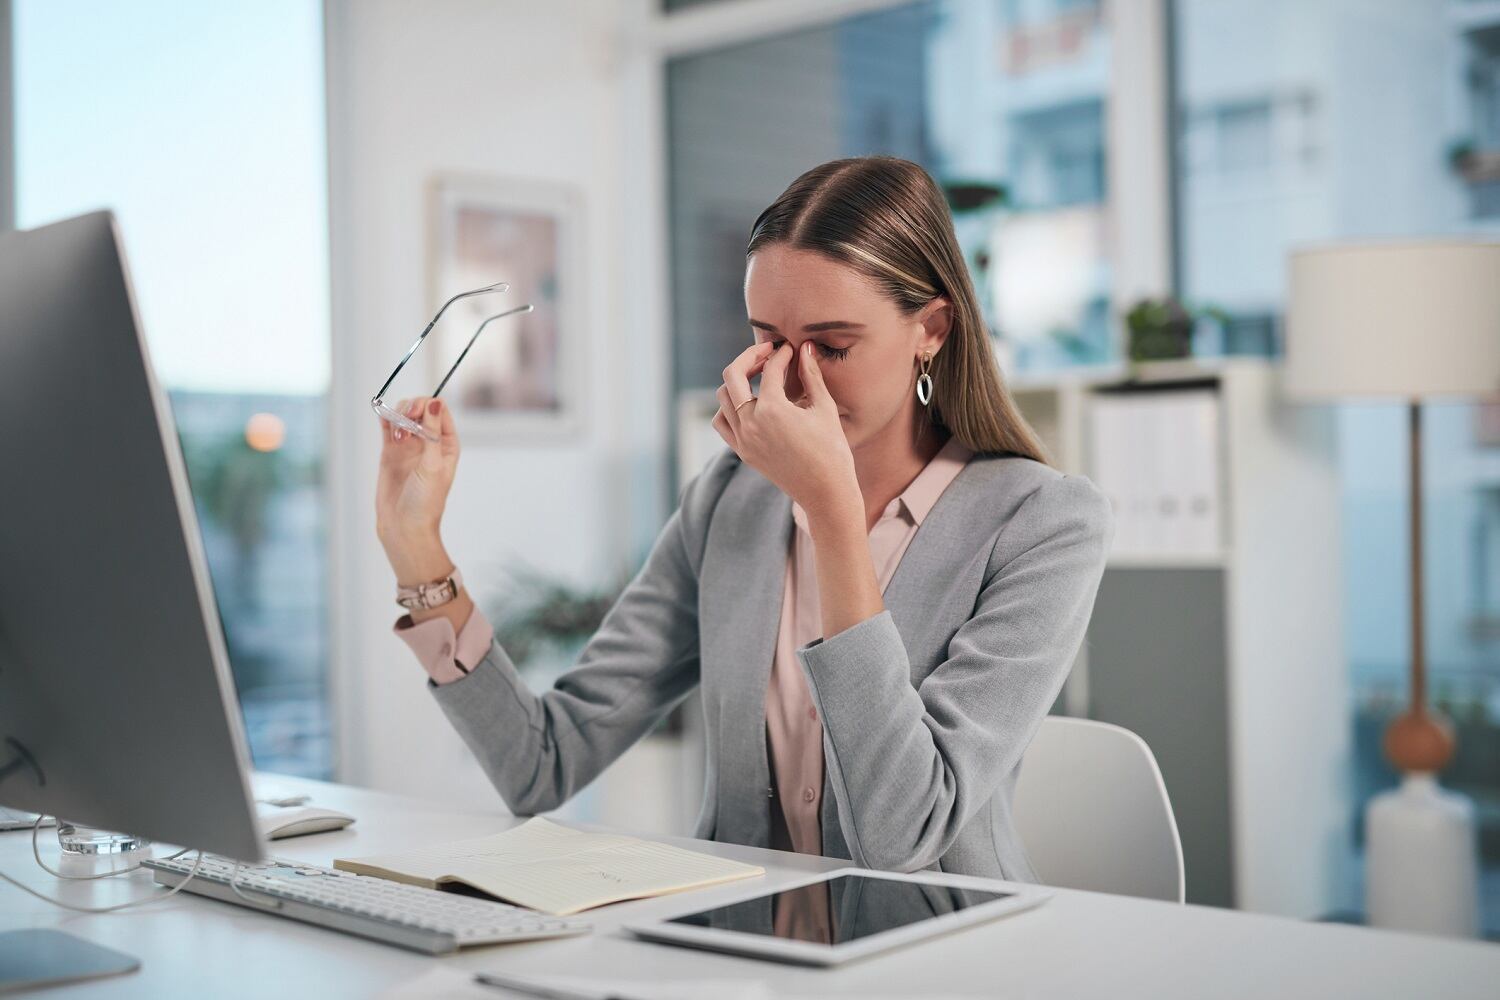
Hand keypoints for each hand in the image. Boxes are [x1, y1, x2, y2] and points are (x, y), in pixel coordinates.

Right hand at [375, 397, 459, 583]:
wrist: (404, 526)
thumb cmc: (425, 502)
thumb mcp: (433, 465)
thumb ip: (432, 433)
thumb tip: (434, 402)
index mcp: (446, 445)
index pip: (440, 410)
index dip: (428, 405)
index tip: (417, 414)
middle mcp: (429, 442)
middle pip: (420, 408)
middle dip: (411, 408)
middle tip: (405, 420)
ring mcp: (409, 446)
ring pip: (403, 415)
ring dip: (398, 416)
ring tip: (397, 435)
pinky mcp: (390, 452)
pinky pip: (387, 427)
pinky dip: (385, 419)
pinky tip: (383, 419)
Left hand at [712, 341, 857, 515]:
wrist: (826, 492)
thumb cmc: (832, 450)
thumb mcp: (824, 408)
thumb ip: (811, 375)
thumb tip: (806, 347)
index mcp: (772, 410)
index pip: (770, 369)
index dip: (781, 354)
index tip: (791, 350)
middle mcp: (751, 423)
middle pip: (733, 375)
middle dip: (749, 357)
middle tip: (767, 352)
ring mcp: (743, 440)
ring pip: (723, 397)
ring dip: (737, 381)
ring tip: (758, 376)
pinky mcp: (742, 452)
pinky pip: (722, 422)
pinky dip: (729, 407)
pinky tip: (749, 403)